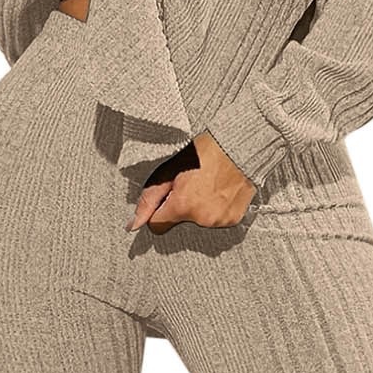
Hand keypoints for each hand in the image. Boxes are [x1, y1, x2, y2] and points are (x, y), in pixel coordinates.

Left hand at [128, 132, 255, 232]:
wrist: (239, 146)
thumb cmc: (204, 152)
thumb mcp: (169, 170)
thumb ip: (149, 199)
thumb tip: (133, 224)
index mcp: (182, 206)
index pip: (157, 227)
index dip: (159, 211)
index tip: (168, 197)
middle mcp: (202, 218)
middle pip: (179, 223)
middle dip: (181, 208)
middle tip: (192, 185)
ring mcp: (220, 221)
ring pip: (198, 222)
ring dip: (200, 209)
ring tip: (208, 186)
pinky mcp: (234, 220)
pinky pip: (217, 221)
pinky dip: (216, 209)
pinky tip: (220, 191)